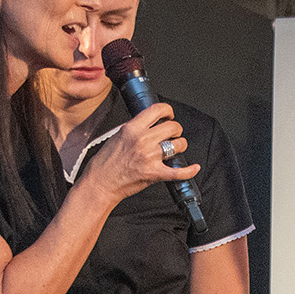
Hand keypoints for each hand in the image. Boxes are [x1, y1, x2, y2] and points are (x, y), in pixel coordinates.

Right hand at [82, 104, 199, 207]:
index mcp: (132, 128)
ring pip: (178, 144)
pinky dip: (189, 171)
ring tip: (175, 149)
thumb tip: (148, 122)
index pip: (158, 110)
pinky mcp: (154, 174)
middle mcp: (142, 140)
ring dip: (180, 146)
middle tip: (172, 134)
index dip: (168, 111)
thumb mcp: (116, 136)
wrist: (100, 183)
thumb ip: (133, 127)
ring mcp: (150, 157)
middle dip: (176, 130)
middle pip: (172, 126)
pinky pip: (178, 172)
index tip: (169, 115)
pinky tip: (194, 168)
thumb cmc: (105, 163)